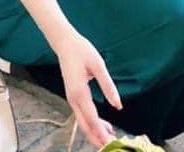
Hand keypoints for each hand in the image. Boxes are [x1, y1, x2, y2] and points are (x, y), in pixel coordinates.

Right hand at [54, 31, 122, 147]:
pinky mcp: (73, 97)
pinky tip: (104, 126)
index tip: (111, 143)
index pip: (91, 118)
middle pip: (85, 126)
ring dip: (96, 133)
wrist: (65, 43)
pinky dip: (92, 124)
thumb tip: (118, 105)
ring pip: (83, 123)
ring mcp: (71, 99)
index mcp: (79, 92)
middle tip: (111, 147)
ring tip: (111, 139)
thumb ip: (108, 85)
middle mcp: (73, 99)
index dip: (101, 133)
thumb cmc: (81, 50)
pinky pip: (82, 115)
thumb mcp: (98, 64)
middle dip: (97, 139)